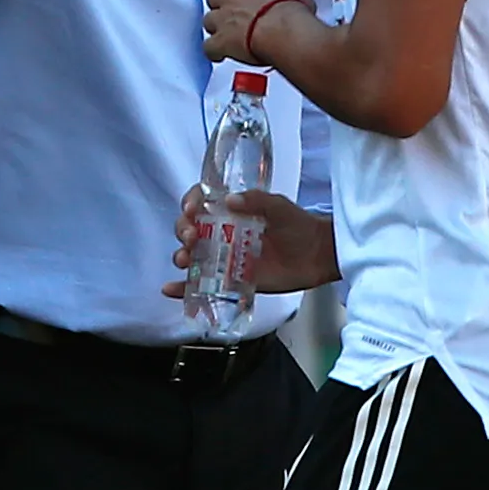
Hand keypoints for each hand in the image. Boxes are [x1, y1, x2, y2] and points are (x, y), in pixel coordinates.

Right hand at [168, 185, 338, 299]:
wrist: (318, 255)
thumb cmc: (299, 226)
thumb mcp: (279, 206)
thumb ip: (256, 201)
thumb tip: (229, 200)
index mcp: (231, 211)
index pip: (200, 203)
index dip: (190, 204)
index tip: (192, 210)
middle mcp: (222, 232)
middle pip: (188, 229)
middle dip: (182, 231)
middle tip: (191, 237)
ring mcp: (224, 257)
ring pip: (191, 255)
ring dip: (181, 255)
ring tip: (185, 259)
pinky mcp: (229, 279)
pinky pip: (201, 283)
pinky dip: (182, 287)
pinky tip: (170, 289)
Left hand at [205, 0, 307, 63]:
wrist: (283, 32)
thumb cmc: (291, 14)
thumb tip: (298, 4)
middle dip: (222, 6)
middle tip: (234, 16)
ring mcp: (222, 17)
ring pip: (208, 20)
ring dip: (216, 28)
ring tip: (227, 37)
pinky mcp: (219, 39)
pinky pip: (208, 46)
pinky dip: (213, 51)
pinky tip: (220, 55)